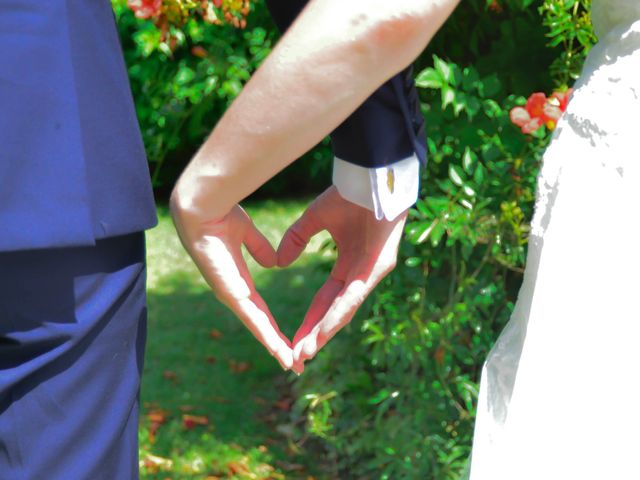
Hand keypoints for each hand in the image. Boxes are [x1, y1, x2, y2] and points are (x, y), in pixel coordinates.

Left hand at [171, 200, 293, 369]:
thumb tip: (273, 262)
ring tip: (290, 365)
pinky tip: (277, 349)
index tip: (288, 342)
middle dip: (277, 346)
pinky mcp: (230, 291)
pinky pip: (252, 317)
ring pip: (257, 327)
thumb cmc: (220, 216)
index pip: (261, 312)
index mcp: (238, 282)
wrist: (202, 207)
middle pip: (260, 326)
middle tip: (293, 365)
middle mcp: (234, 293)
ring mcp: (231, 295)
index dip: (274, 328)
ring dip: (274, 347)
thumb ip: (259, 248)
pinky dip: (266, 335)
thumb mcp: (247, 234)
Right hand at [277, 186, 406, 372]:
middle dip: (315, 334)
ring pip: (345, 309)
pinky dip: (338, 314)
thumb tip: (279, 261)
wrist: (371, 176)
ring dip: (325, 331)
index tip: (293, 340)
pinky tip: (324, 330)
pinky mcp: (379, 267)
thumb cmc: (349, 194)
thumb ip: (297, 239)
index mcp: (347, 266)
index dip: (310, 320)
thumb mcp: (314, 219)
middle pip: (334, 311)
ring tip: (306, 351)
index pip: (325, 300)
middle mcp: (360, 275)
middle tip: (297, 358)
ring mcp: (371, 273)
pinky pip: (355, 296)